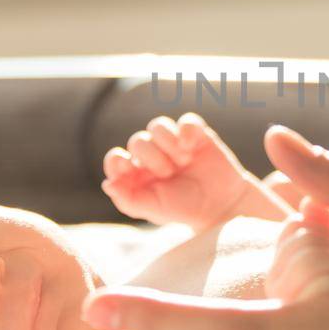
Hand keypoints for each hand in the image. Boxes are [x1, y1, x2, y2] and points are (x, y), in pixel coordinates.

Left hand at [102, 112, 253, 227]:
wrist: (221, 206)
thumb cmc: (184, 208)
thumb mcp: (154, 209)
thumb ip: (128, 200)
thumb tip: (108, 183)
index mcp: (138, 174)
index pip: (116, 159)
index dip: (118, 161)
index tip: (130, 169)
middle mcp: (153, 156)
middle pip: (138, 140)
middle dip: (152, 157)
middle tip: (169, 173)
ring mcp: (174, 143)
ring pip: (157, 125)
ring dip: (167, 142)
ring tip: (183, 160)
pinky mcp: (196, 135)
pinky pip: (186, 120)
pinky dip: (186, 130)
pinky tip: (191, 147)